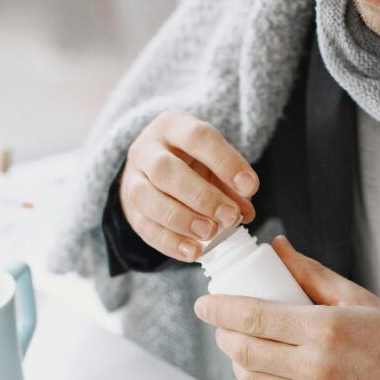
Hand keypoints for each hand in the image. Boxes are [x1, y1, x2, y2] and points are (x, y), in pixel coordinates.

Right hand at [120, 109, 259, 261]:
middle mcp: (147, 149)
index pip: (197, 138)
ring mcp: (132, 178)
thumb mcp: (214, 162)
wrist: (154, 168)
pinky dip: (170, 242)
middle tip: (230, 217)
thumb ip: (232, 183)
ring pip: (147, 198)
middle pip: (166, 170)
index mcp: (173, 127)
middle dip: (201, 197)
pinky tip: (193, 252)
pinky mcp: (129, 208)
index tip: (250, 187)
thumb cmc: (192, 162)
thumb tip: (246, 211)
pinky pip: (143, 227)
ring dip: (182, 220)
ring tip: (210, 235)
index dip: (225, 162)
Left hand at [194, 236, 379, 379]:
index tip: (204, 303)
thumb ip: (309, 272)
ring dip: (237, 359)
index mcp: (325, 330)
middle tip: (224, 321)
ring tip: (244, 343)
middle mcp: (315, 368)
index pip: (254, 318)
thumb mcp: (355, 296)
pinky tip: (263, 367)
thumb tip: (275, 249)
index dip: (220, 310)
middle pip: (244, 350)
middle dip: (224, 333)